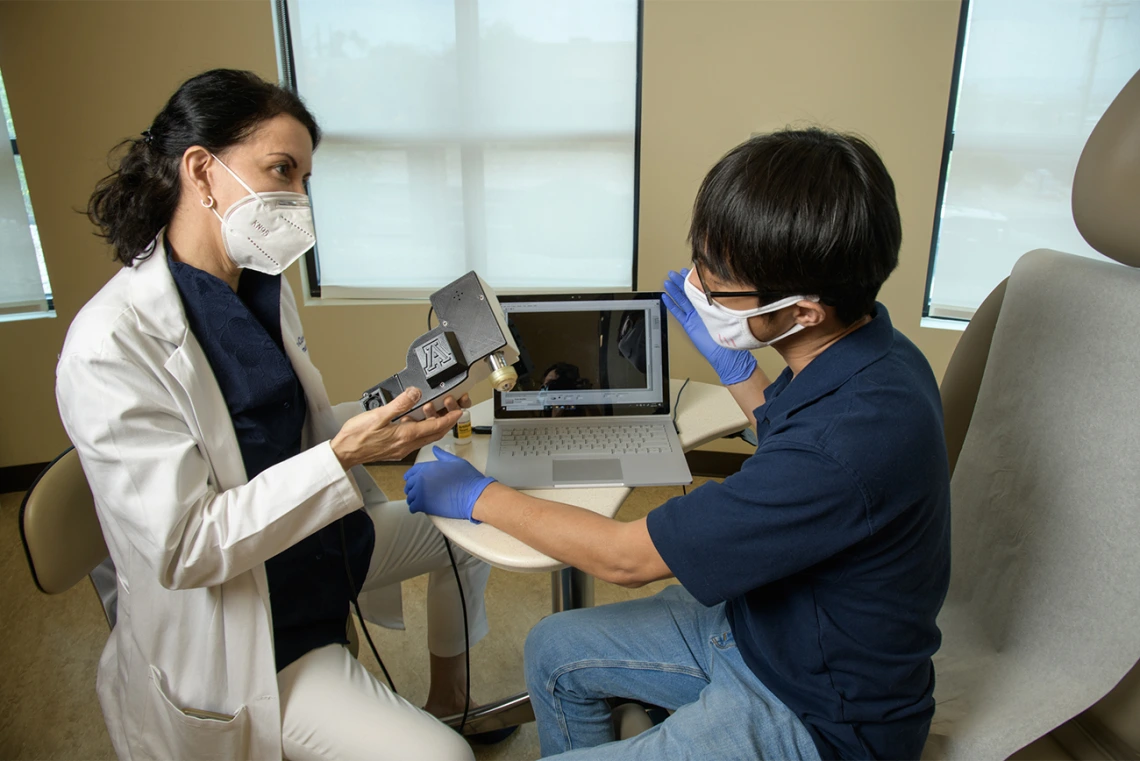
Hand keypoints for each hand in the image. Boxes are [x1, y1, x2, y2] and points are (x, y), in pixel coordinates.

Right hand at [330, 388, 463, 469]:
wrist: (344, 453)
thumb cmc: (357, 437)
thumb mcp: (378, 415)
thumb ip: (399, 404)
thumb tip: (415, 393)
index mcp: (405, 436)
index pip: (435, 427)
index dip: (450, 418)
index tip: (459, 411)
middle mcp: (406, 445)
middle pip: (434, 434)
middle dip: (446, 422)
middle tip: (452, 410)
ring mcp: (401, 449)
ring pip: (425, 437)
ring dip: (432, 426)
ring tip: (432, 412)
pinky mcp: (395, 451)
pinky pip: (414, 440)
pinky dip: (419, 430)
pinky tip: (411, 421)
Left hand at [403, 447, 495, 522]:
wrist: (472, 494)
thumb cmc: (467, 478)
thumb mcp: (456, 461)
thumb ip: (442, 455)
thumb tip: (435, 449)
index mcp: (428, 467)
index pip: (412, 471)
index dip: (411, 476)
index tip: (410, 479)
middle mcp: (422, 478)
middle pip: (409, 484)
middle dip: (412, 488)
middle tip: (418, 492)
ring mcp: (421, 492)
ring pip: (410, 496)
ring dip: (413, 498)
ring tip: (420, 501)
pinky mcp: (424, 505)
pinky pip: (412, 507)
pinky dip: (415, 508)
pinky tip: (420, 508)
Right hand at [663, 268, 756, 385]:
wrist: (724, 353)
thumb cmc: (729, 335)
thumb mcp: (728, 312)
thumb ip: (722, 300)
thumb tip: (725, 285)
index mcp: (710, 305)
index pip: (699, 289)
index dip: (692, 280)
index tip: (687, 271)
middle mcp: (701, 309)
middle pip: (687, 293)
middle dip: (679, 282)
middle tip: (672, 273)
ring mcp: (694, 317)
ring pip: (681, 301)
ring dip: (674, 291)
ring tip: (667, 282)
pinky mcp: (689, 325)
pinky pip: (678, 313)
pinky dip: (671, 306)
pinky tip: (665, 298)